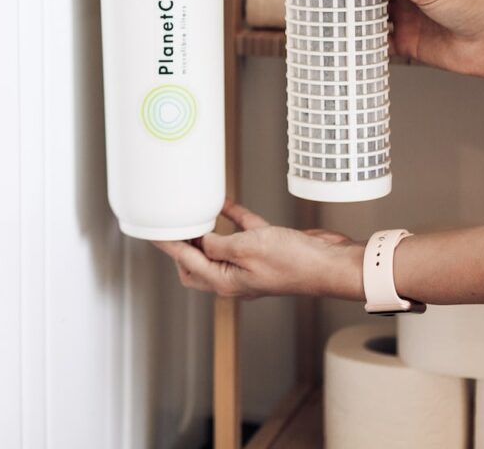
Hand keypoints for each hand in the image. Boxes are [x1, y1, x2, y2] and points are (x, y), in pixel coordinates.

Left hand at [154, 202, 363, 300]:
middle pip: (196, 261)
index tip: (152, 232)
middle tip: (171, 221)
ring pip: (218, 245)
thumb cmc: (295, 263)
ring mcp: (251, 262)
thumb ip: (218, 244)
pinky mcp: (267, 248)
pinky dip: (232, 217)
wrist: (331, 263)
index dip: (168, 244)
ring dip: (205, 229)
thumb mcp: (246, 249)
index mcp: (225, 281)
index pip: (186, 261)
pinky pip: (243, 231)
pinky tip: (224, 202)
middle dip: (182, 243)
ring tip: (192, 211)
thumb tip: (201, 240)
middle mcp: (235, 275)